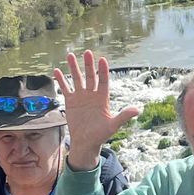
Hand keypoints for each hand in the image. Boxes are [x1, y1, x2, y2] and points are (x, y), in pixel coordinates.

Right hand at [55, 50, 139, 168]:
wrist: (86, 142)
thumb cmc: (101, 134)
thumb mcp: (113, 125)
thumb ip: (123, 116)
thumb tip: (138, 110)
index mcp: (103, 98)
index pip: (103, 81)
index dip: (103, 71)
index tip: (102, 60)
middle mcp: (92, 94)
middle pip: (90, 76)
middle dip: (88, 64)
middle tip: (87, 52)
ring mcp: (81, 97)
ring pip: (77, 79)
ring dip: (73, 67)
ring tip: (70, 55)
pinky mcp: (70, 101)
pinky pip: (65, 88)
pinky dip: (61, 80)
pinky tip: (56, 70)